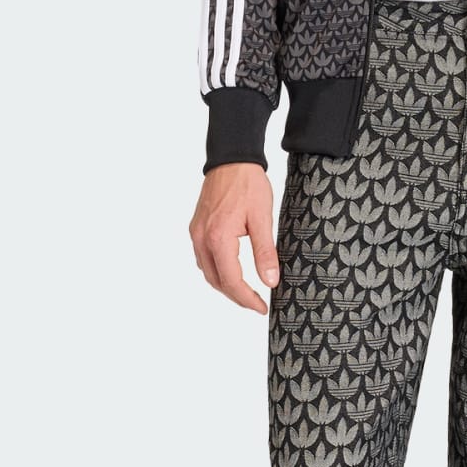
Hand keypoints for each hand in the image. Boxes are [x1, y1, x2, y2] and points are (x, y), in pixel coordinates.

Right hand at [190, 163, 278, 312]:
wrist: (231, 159)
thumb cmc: (248, 185)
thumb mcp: (262, 219)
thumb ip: (265, 253)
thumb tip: (270, 281)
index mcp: (218, 239)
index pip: (231, 281)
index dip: (247, 299)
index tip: (262, 307)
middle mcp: (202, 239)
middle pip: (216, 281)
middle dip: (236, 296)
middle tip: (256, 303)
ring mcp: (196, 233)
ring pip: (208, 271)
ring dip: (225, 285)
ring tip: (246, 291)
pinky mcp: (197, 228)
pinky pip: (203, 258)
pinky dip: (217, 270)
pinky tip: (231, 270)